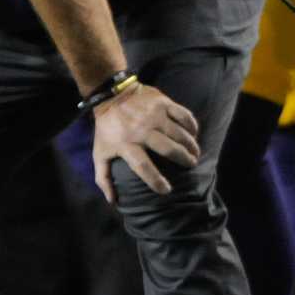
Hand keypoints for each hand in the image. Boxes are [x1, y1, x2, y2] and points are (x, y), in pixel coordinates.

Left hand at [91, 83, 199, 203]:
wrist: (110, 94)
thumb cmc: (107, 129)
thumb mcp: (99, 153)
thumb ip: (103, 178)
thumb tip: (112, 201)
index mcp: (125, 143)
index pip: (142, 166)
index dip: (155, 180)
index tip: (166, 190)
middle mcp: (141, 130)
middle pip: (168, 149)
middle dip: (184, 160)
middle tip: (191, 165)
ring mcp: (153, 115)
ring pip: (179, 133)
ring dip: (190, 145)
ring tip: (194, 153)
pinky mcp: (162, 102)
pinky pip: (183, 114)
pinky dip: (191, 125)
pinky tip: (194, 133)